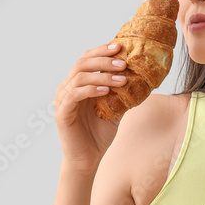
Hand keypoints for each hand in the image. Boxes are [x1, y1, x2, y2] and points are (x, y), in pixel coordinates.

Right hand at [53, 43, 128, 173]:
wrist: (88, 159)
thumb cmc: (99, 134)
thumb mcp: (116, 110)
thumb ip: (122, 93)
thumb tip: (142, 78)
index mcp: (77, 84)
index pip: (87, 60)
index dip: (101, 51)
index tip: (120, 46)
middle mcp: (67, 89)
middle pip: (82, 63)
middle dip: (104, 60)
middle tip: (123, 61)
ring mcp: (62, 100)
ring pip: (80, 77)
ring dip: (103, 76)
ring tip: (122, 79)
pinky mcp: (62, 113)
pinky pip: (75, 95)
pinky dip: (91, 89)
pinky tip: (106, 90)